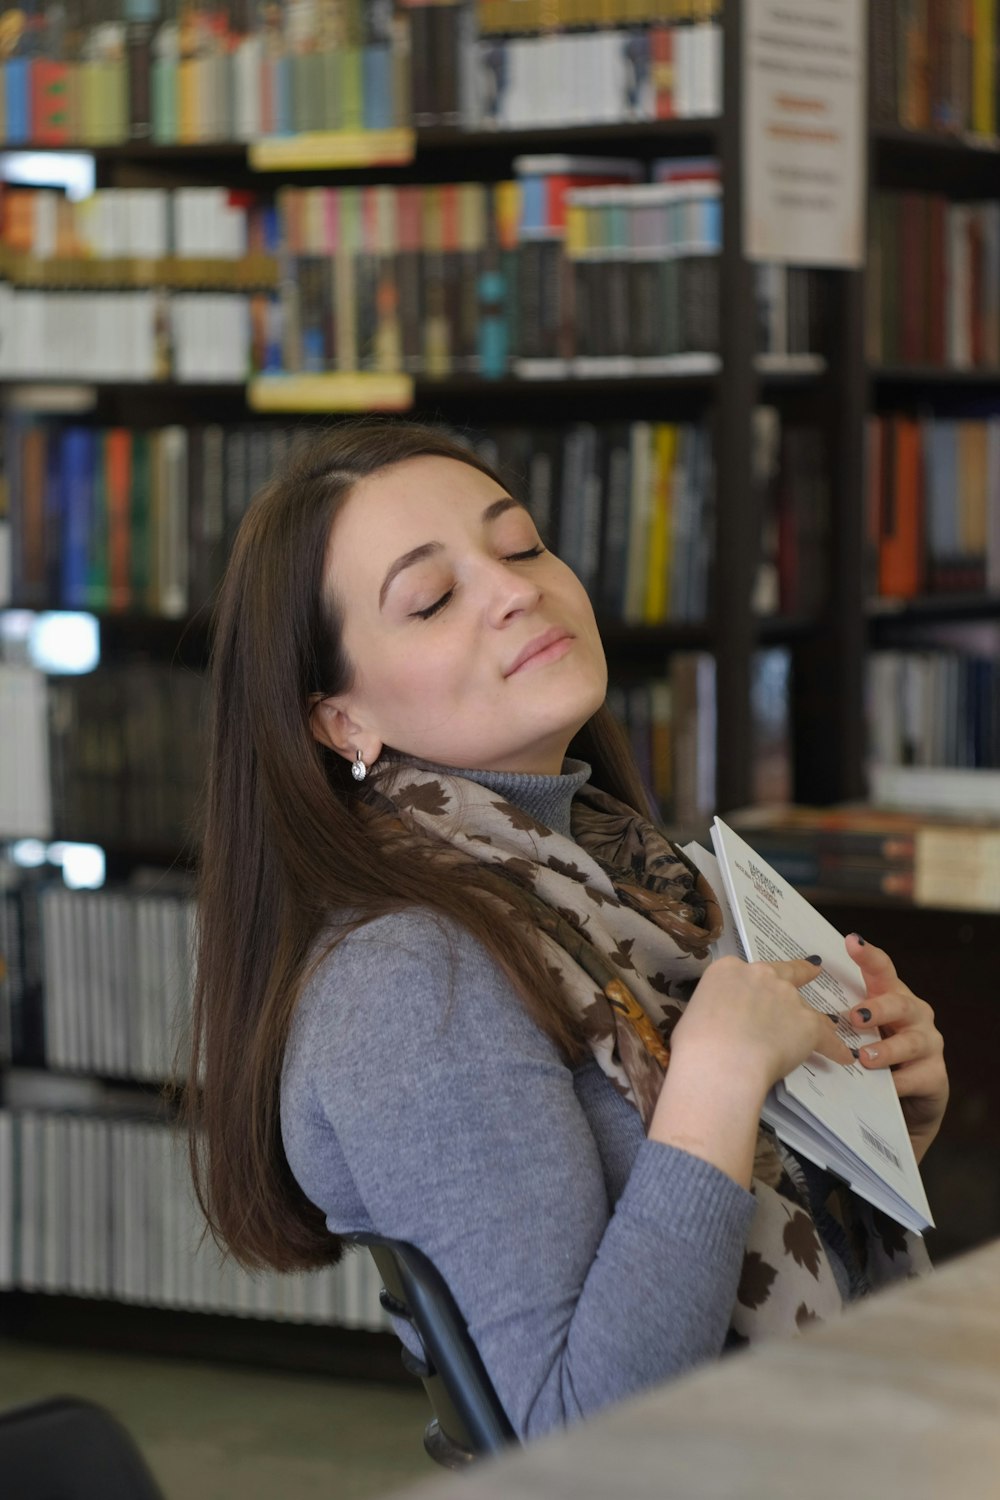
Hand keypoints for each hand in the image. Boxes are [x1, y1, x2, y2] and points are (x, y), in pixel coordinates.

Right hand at [673, 954, 853, 1094]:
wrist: (722, 1063)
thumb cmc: (696, 1045)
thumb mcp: (693, 1017)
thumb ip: (714, 1012)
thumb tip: (719, 1026)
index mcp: (728, 970)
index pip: (743, 973)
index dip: (750, 986)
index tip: (754, 993)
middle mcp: (760, 975)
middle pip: (784, 973)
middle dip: (800, 973)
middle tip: (813, 971)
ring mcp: (786, 997)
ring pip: (806, 1008)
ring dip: (812, 1020)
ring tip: (827, 1031)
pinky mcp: (808, 1023)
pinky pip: (827, 1037)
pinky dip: (835, 1048)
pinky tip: (845, 1056)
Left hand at [842, 933, 948, 1162]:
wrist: (904, 1103)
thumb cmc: (872, 1057)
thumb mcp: (855, 1032)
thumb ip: (836, 1017)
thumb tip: (791, 1006)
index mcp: (890, 996)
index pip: (881, 970)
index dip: (868, 955)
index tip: (850, 941)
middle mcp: (914, 1014)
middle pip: (899, 1002)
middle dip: (877, 1008)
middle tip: (853, 1017)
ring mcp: (928, 1044)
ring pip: (910, 1042)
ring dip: (886, 1049)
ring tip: (865, 1058)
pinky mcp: (935, 1075)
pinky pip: (915, 1077)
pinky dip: (896, 1082)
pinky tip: (883, 1087)